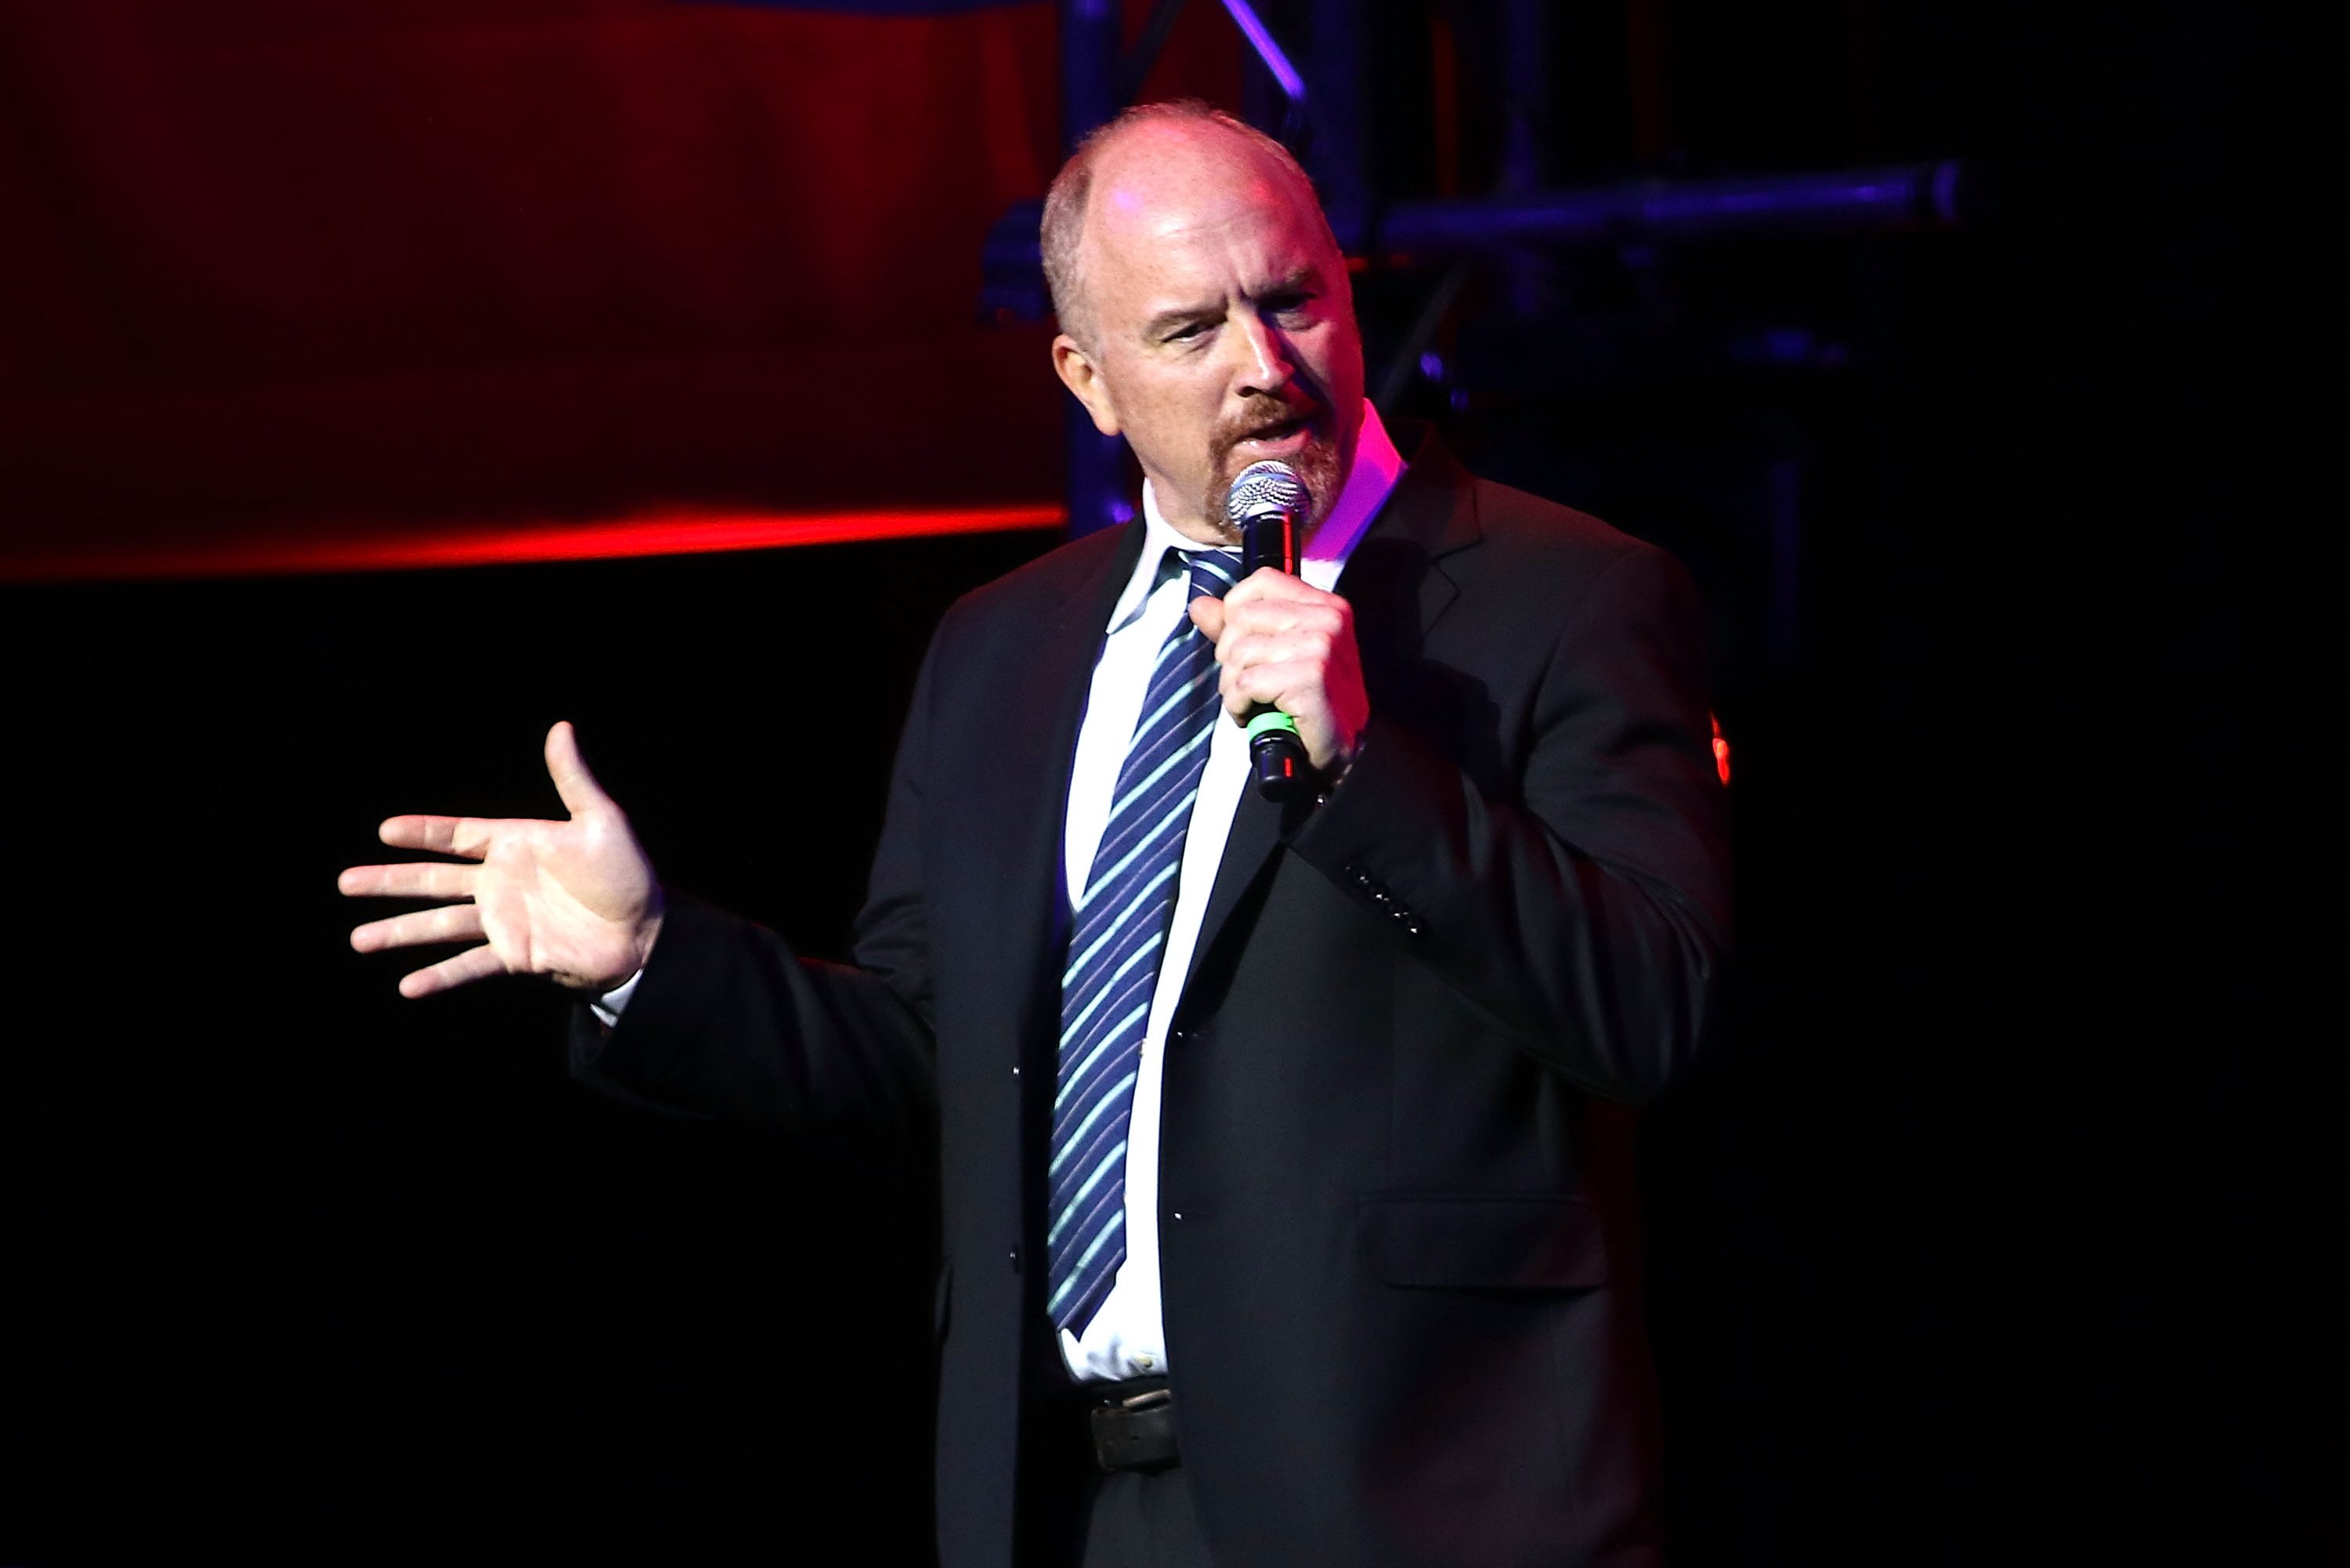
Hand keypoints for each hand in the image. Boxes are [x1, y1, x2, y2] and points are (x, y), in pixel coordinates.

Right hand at [339, 721, 662, 998]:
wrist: (647, 934)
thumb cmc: (628, 876)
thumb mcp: (602, 823)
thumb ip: (573, 779)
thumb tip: (561, 726)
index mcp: (515, 845)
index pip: (456, 836)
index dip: (422, 833)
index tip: (384, 830)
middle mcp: (500, 883)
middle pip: (433, 880)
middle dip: (389, 881)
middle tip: (344, 882)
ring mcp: (503, 922)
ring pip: (439, 926)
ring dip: (399, 932)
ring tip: (358, 939)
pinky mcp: (514, 957)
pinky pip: (469, 966)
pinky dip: (439, 977)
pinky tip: (407, 987)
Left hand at [1188, 568, 1367, 773]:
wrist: (1345, 750)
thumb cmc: (1312, 702)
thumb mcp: (1276, 654)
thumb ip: (1237, 627)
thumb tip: (1200, 606)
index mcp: (1325, 605)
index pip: (1262, 580)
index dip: (1235, 608)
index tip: (1238, 641)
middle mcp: (1327, 618)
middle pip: (1243, 617)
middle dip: (1229, 656)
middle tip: (1245, 682)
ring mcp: (1320, 645)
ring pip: (1239, 652)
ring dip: (1232, 685)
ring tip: (1251, 701)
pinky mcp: (1309, 676)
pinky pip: (1246, 683)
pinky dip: (1238, 705)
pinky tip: (1252, 714)